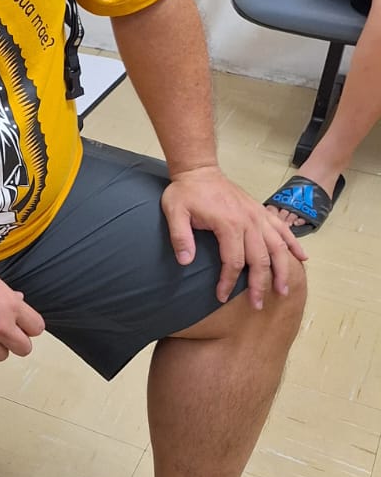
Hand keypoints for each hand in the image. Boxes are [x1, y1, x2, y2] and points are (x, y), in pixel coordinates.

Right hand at [0, 261, 45, 360]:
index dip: (29, 326)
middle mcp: (3, 326)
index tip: (22, 325)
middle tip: (6, 334)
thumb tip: (18, 300)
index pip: (37, 328)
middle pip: (25, 348)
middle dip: (17, 342)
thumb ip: (8, 296)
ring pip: (3, 355)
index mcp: (12, 306)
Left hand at [161, 164, 306, 308]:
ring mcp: (258, 216)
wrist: (200, 171)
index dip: (229, 282)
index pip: (233, 261)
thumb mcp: (174, 212)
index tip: (222, 297)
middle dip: (260, 284)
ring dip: (282, 270)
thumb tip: (185, 262)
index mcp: (228, 224)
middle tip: (257, 305)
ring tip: (283, 290)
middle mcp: (249, 221)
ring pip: (277, 247)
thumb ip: (180, 237)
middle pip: (260, 259)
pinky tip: (302, 258)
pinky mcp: (261, 212)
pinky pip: (283, 229)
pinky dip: (294, 244)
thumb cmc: (186, 193)